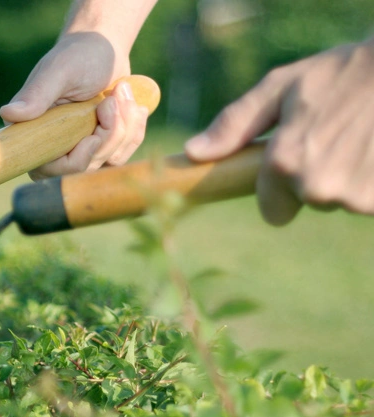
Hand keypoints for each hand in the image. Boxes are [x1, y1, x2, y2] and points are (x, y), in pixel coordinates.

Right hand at [0, 32, 149, 177]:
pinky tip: (132, 104)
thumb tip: (7, 114)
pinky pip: (122, 154)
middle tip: (113, 98)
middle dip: (109, 135)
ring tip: (122, 93)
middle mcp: (53, 145)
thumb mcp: (58, 72)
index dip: (74, 162)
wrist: (104, 49)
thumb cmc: (77, 56)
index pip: (47, 170)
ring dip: (124, 127)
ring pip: (107, 161)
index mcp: (33, 132)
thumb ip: (36, 95)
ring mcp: (79, 148)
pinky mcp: (102, 147)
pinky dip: (134, 129)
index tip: (93, 137)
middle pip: (85, 168)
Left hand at [185, 40, 373, 224]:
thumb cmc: (342, 73)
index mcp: (285, 163)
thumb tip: (194, 152)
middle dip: (320, 174)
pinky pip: (370, 201)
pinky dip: (373, 179)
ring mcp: (354, 197)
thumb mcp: (282, 87)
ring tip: (362, 138)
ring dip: (351, 176)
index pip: (274, 210)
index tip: (299, 161)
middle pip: (311, 201)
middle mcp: (316, 186)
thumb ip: (235, 124)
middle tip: (338, 136)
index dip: (284, 187)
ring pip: (344, 200)